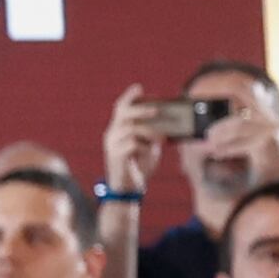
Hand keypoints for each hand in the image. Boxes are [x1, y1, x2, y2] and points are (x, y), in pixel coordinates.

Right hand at [101, 84, 167, 202]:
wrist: (127, 189)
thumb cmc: (139, 166)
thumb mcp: (149, 146)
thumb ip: (153, 134)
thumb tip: (167, 122)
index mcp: (117, 130)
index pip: (120, 108)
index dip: (129, 97)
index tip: (139, 87)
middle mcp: (111, 135)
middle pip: (123, 113)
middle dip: (141, 109)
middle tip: (157, 109)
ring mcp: (112, 145)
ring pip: (131, 128)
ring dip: (149, 132)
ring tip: (160, 139)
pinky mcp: (116, 156)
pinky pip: (133, 143)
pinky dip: (145, 146)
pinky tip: (150, 152)